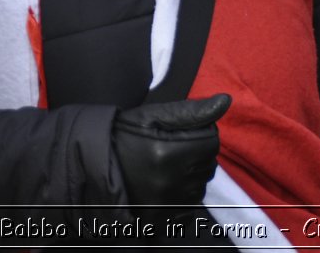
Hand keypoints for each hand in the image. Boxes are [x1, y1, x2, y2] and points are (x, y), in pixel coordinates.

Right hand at [111, 93, 230, 207]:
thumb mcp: (153, 116)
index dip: (201, 133)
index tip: (183, 133)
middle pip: (209, 164)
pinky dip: (184, 195)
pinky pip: (190, 206)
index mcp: (168, 152)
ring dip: (192, 174)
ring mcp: (166, 204)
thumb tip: (226, 101)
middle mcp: (170, 181)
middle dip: (198, 153)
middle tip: (173, 148)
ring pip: (201, 186)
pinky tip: (166, 184)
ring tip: (168, 166)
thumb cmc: (124, 134)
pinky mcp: (162, 218)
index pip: (212, 141)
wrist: (94, 165)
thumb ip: (192, 110)